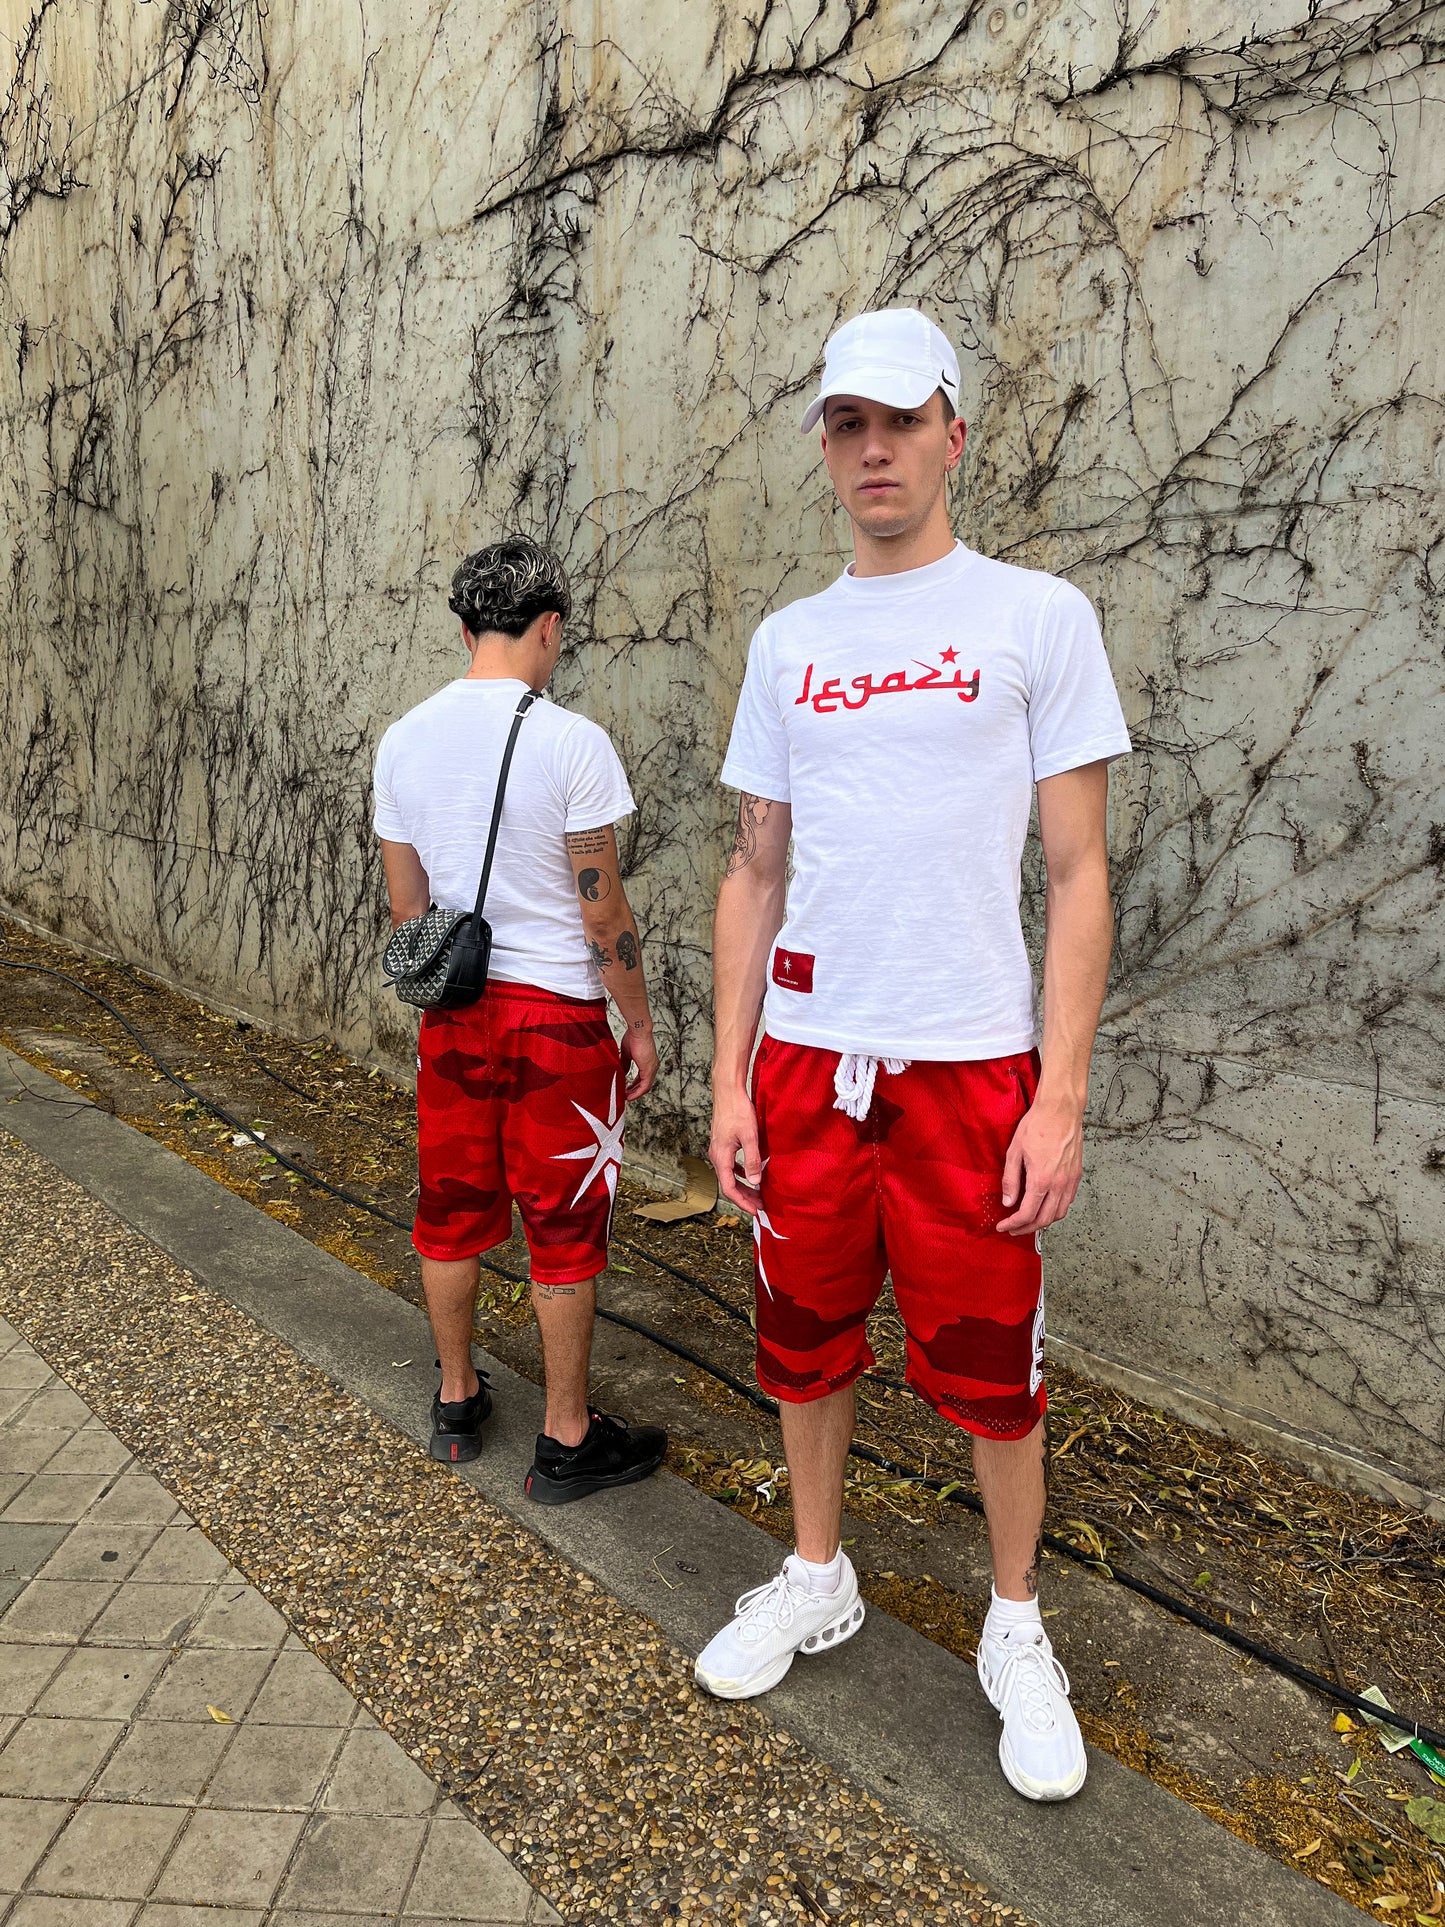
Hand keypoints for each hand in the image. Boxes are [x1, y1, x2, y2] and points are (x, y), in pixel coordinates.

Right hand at [620, 1022, 657, 1101]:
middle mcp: (652, 1066)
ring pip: (645, 1087)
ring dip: (635, 1093)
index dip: (634, 1085)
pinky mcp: (649, 1070)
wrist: (638, 1031)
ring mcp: (652, 1068)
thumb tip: (623, 1071)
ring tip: (626, 1098)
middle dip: (634, 1091)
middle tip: (626, 1096)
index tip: (626, 1089)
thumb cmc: (633, 1037)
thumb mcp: (627, 1053)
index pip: (642, 1078)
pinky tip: (630, 1096)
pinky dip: (637, 1092)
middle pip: (644, 1084)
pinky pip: (645, 1086)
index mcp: (647, 1062)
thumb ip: (625, 1063)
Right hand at [708, 1084, 763, 1214]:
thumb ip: (752, 1160)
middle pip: (729, 1185)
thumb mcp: (749, 1136)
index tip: (755, 1210)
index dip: (742, 1202)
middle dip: (745, 1197)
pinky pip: (730, 1166)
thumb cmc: (737, 1111)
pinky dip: (741, 1174)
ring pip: (730, 1176)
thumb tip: (755, 1182)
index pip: (729, 1189)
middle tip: (760, 1206)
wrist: (728, 1092)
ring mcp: (718, 1150)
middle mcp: (716, 1156)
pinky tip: (750, 1174)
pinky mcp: (723, 1144)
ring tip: (757, 1194)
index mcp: (721, 1157)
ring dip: (743, 1186)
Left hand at [996, 1091, 1084, 1236]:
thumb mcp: (1014, 1152)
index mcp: (1041, 1180)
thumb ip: (1011, 1180)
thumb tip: (1008, 1202)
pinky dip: (1056, 1210)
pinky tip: (1045, 1206)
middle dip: (1027, 1228)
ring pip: (1059, 1213)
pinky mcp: (1077, 1175)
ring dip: (1043, 1221)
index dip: (1013, 1224)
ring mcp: (1070, 1180)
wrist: (1061, 1110)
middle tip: (1013, 1229)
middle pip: (1044, 1219)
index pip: (1027, 1214)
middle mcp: (1059, 1184)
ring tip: (1028, 1220)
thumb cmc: (1037, 1125)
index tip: (1003, 1226)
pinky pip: (1067, 1201)